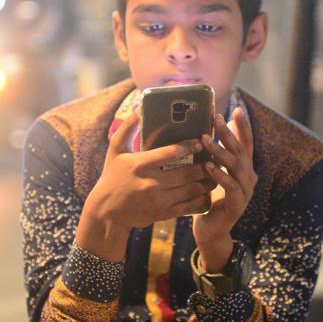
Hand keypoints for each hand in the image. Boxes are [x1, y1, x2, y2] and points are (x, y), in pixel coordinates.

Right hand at [77, 110, 215, 260]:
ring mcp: (157, 200)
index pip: (168, 153)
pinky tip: (207, 191)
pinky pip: (187, 206)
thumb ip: (127, 129)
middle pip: (185, 173)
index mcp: (139, 165)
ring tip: (216, 173)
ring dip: (206, 182)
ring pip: (190, 190)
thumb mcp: (115, 151)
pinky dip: (200, 199)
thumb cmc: (111, 177)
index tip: (199, 142)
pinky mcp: (162, 213)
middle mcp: (149, 183)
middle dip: (204, 166)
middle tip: (214, 157)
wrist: (106, 212)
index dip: (187, 146)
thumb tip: (139, 108)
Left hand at [193, 107, 256, 271]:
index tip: (237, 109)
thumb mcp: (213, 174)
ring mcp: (245, 191)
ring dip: (221, 151)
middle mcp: (249, 177)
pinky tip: (208, 166)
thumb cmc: (209, 198)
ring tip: (206, 140)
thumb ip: (214, 156)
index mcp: (244, 168)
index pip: (246, 143)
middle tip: (216, 119)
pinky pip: (230, 186)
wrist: (211, 230)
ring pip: (236, 166)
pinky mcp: (237, 205)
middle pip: (241, 151)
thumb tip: (205, 132)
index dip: (243, 126)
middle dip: (228, 133)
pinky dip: (219, 175)